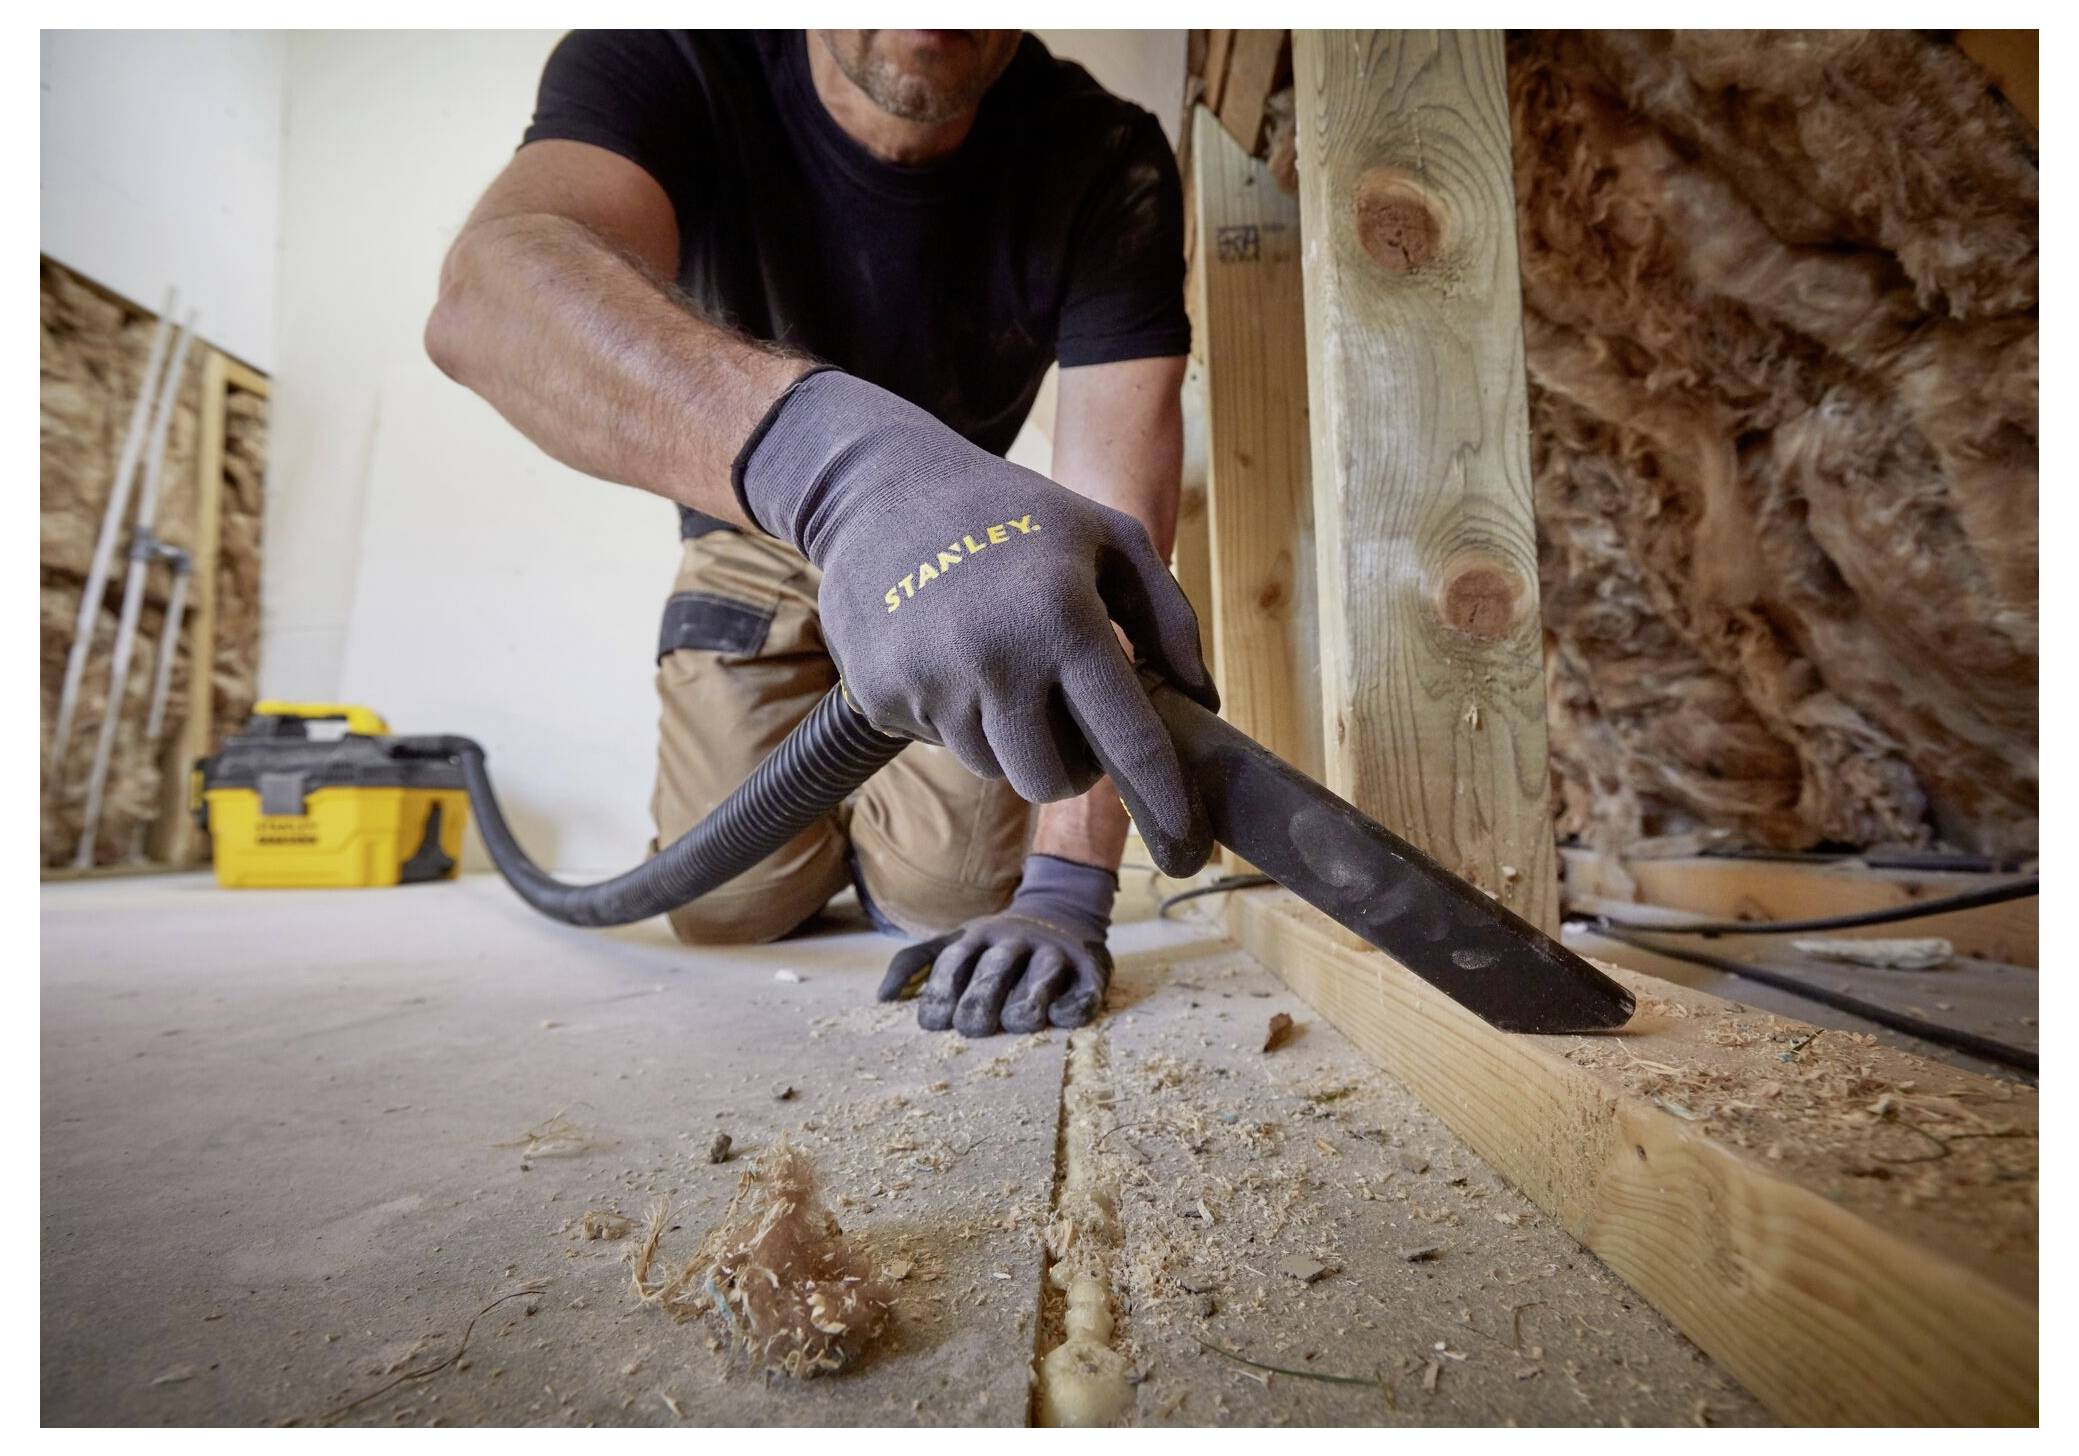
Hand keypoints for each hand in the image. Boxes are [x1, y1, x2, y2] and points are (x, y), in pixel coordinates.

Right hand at [736, 370, 1216, 875]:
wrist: (879, 488)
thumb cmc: (1011, 512)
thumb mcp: (1107, 536)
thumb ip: (1168, 615)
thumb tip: (1202, 698)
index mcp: (1062, 620)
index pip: (1125, 737)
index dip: (1162, 798)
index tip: (1188, 846)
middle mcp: (994, 661)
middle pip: (1047, 781)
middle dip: (1068, 767)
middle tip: (1065, 720)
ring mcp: (930, 682)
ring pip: (990, 766)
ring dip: (1006, 737)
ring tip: (998, 663)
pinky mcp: (881, 694)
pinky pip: (937, 741)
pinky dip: (953, 715)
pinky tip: (945, 650)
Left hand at [876, 854, 1116, 1035]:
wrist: (1063, 908)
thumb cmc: (999, 941)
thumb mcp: (957, 940)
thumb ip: (917, 962)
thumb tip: (882, 998)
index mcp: (977, 937)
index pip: (952, 966)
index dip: (940, 998)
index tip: (937, 1023)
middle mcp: (1014, 942)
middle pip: (992, 975)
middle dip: (978, 1008)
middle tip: (973, 1027)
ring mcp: (1053, 955)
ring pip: (1038, 982)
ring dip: (1023, 1009)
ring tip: (1015, 1023)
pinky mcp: (1089, 971)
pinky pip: (1081, 995)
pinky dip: (1069, 1010)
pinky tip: (1056, 1019)